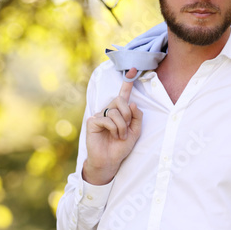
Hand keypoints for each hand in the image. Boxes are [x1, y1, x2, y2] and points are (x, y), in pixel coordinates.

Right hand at [82, 68, 142, 184]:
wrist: (110, 161)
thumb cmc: (120, 147)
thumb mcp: (135, 132)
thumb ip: (137, 118)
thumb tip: (133, 103)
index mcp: (119, 112)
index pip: (124, 95)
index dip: (128, 82)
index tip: (133, 68)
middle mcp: (109, 111)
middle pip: (120, 100)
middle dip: (127, 115)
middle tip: (126, 128)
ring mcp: (100, 115)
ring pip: (115, 112)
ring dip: (121, 127)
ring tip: (120, 136)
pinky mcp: (93, 122)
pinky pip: (107, 119)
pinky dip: (113, 129)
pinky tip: (112, 136)